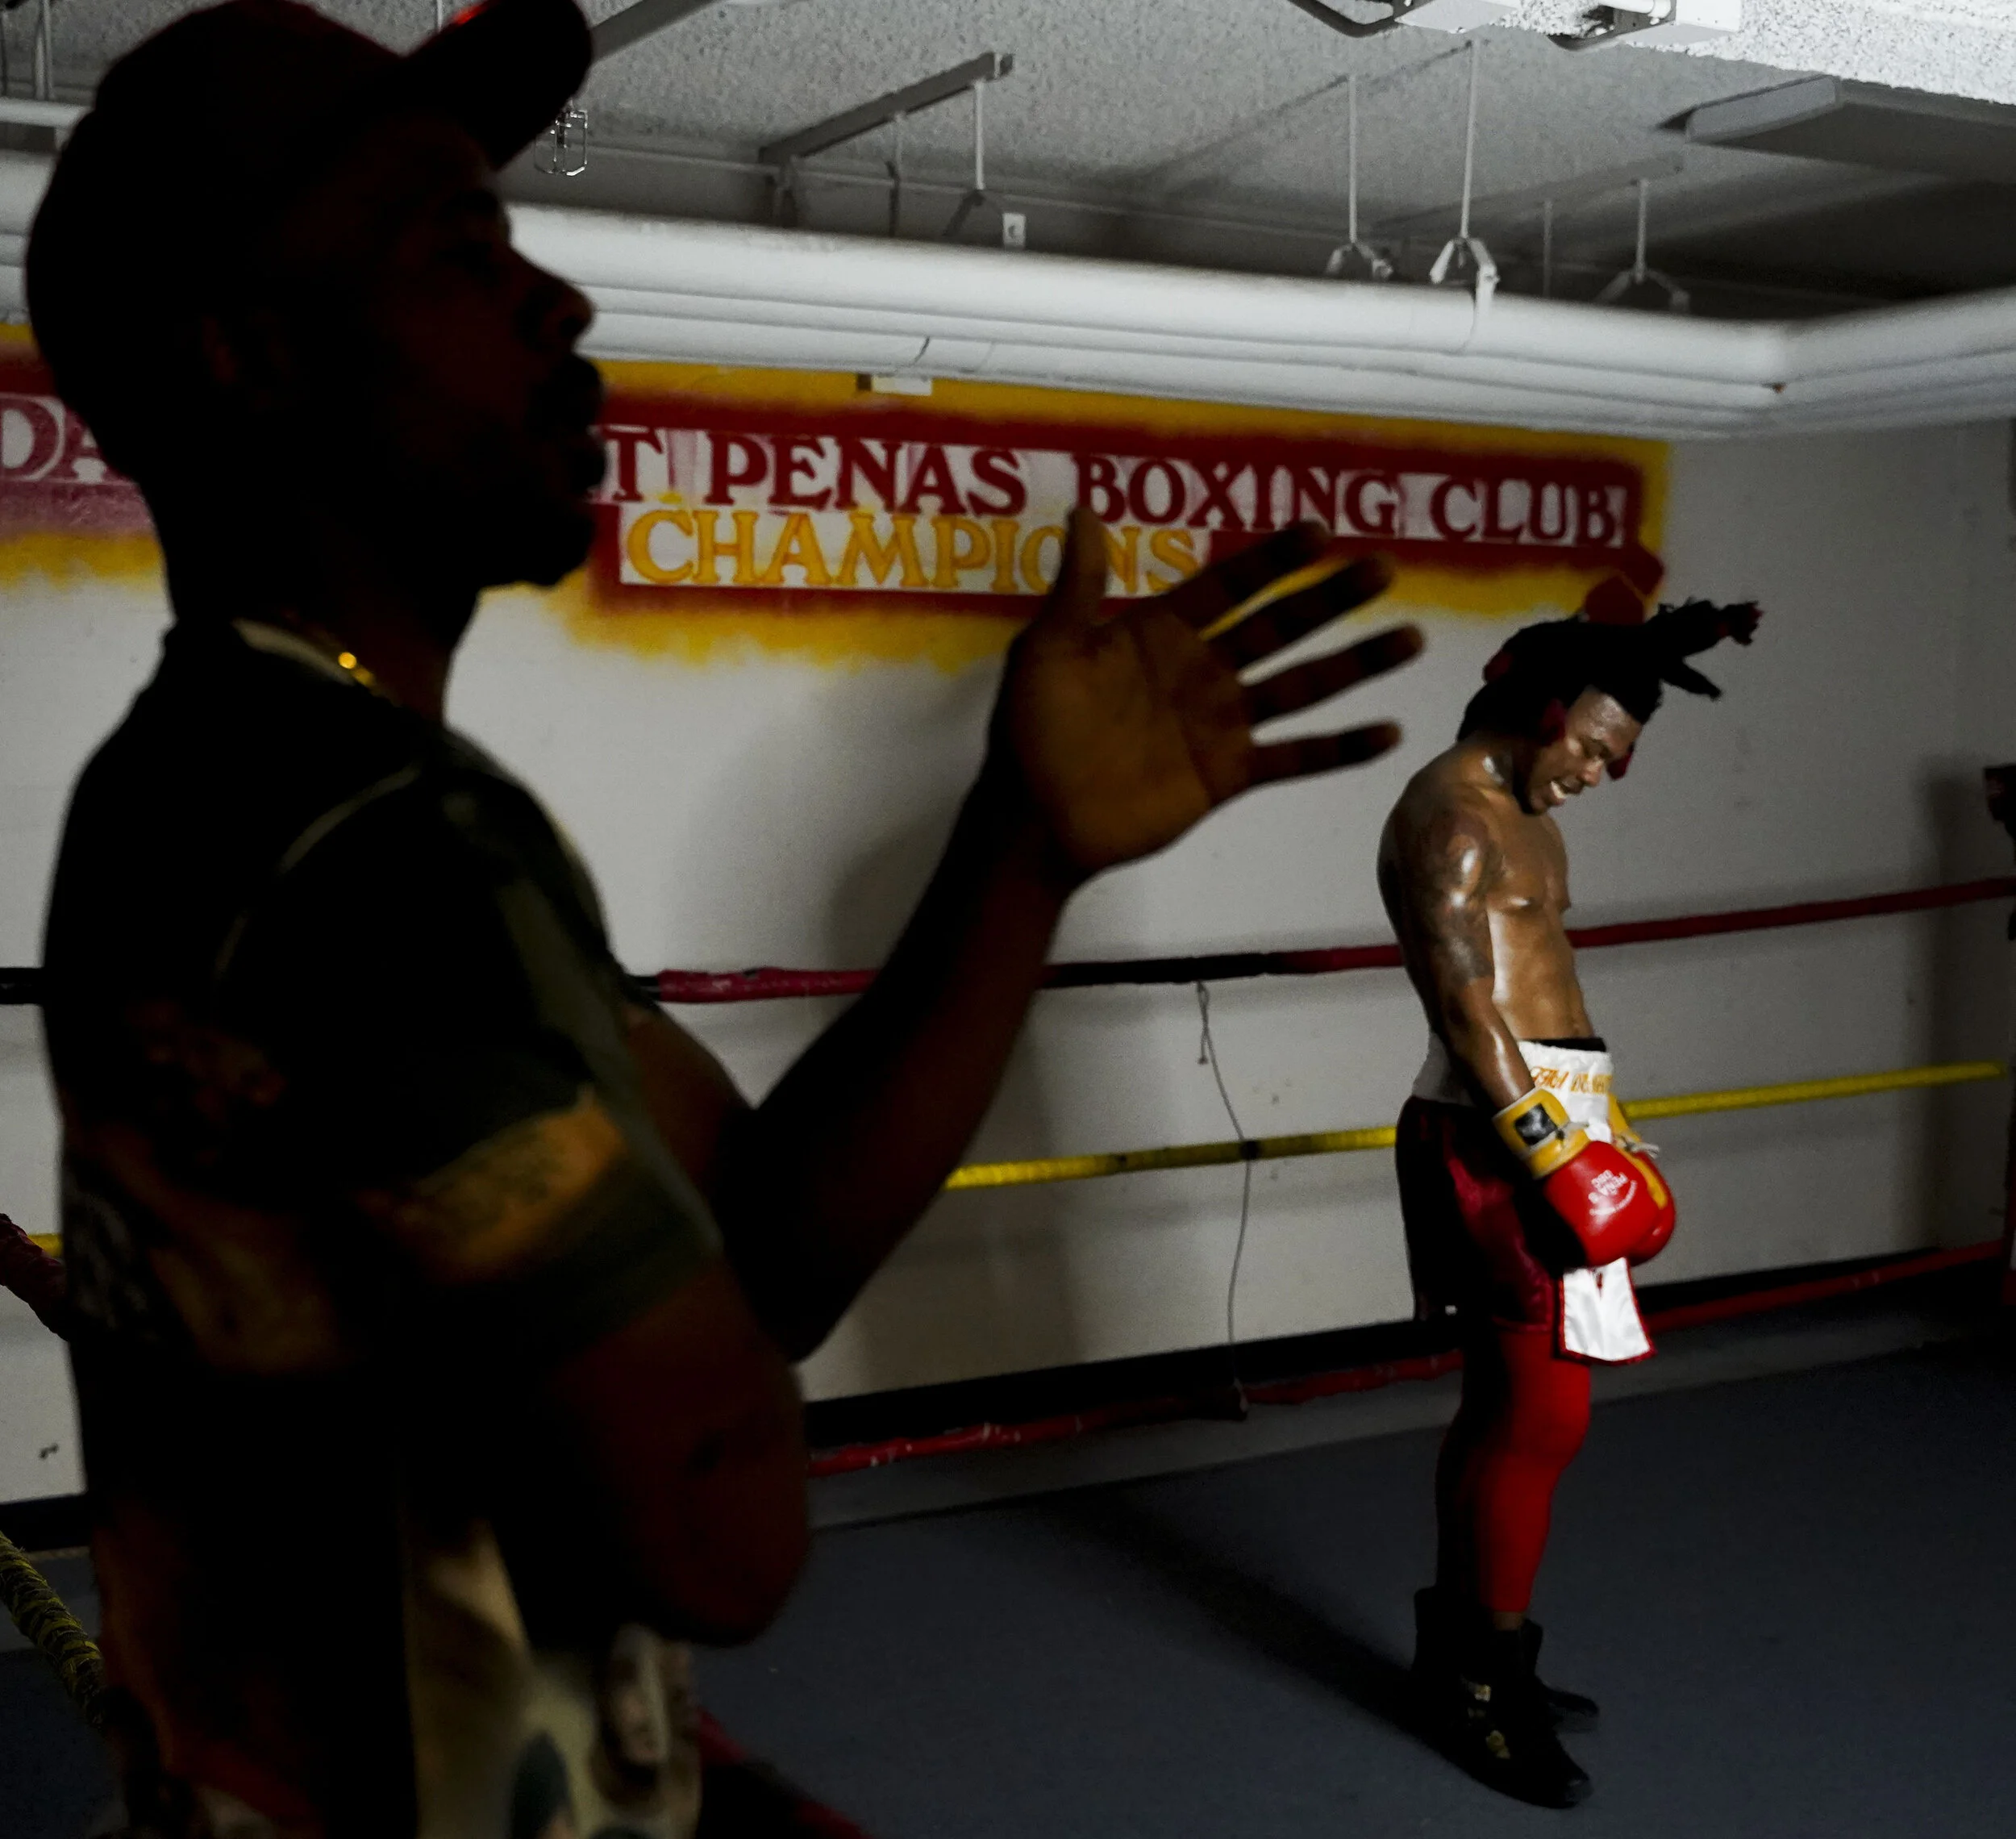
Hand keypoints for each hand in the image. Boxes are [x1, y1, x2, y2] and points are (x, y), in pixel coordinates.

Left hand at [990, 509, 1421, 881]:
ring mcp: (1220, 723)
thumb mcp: (1051, 649)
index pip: (1228, 585)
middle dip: (1329, 599)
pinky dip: (1339, 748)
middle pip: (1278, 627)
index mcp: (1160, 633)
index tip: (1319, 532)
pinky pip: (1293, 757)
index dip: (1272, 560)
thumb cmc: (1034, 729)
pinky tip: (1387, 732)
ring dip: (1355, 663)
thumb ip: (1080, 586)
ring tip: (1409, 637)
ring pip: (1300, 686)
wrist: (1036, 818)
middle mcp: (1201, 671)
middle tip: (1382, 568)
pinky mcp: (1228, 774)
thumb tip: (1084, 510)